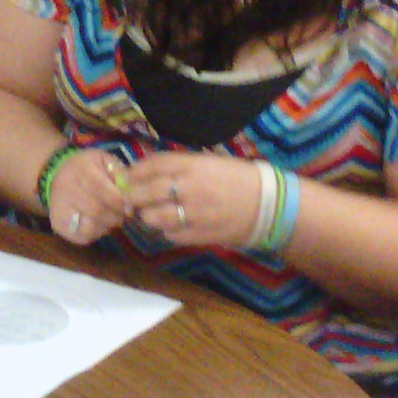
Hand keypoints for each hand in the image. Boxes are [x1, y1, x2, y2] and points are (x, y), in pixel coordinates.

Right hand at [44, 146, 132, 247]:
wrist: (56, 175)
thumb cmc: (86, 168)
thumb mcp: (104, 161)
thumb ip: (119, 172)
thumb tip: (130, 190)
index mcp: (80, 171)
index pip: (101, 189)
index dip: (119, 201)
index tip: (129, 206)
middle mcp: (66, 190)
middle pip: (96, 211)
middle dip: (116, 216)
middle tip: (124, 215)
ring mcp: (59, 209)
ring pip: (90, 227)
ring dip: (108, 226)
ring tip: (112, 218)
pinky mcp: (58, 225)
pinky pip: (83, 237)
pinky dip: (97, 233)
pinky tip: (99, 224)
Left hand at [120, 151, 264, 251]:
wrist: (269, 205)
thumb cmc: (239, 179)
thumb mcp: (210, 163)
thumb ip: (181, 167)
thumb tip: (150, 172)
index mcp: (193, 165)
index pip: (153, 165)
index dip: (136, 171)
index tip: (129, 176)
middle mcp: (189, 188)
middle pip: (146, 192)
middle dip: (134, 196)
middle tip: (131, 198)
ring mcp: (193, 213)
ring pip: (153, 217)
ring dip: (147, 216)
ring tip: (149, 213)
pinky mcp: (199, 234)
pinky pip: (170, 234)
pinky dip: (165, 230)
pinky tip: (170, 226)